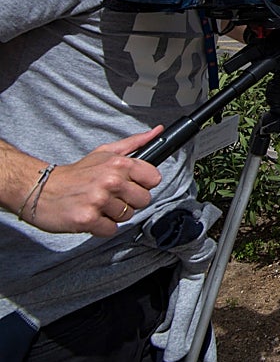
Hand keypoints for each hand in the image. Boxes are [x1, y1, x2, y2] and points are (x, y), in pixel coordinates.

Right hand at [26, 127, 164, 236]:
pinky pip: (111, 230)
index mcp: (119, 164)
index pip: (154, 179)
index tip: (130, 184)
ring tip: (98, 205)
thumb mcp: (105, 152)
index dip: (143, 183)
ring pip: (127, 216)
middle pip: (143, 200)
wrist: (41, 189)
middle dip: (129, 201)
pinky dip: (102, 227)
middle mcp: (111, 181)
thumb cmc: (76, 173)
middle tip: (111, 196)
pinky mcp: (88, 219)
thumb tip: (157, 132)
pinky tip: (91, 216)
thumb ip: (134, 143)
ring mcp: (99, 201)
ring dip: (114, 214)